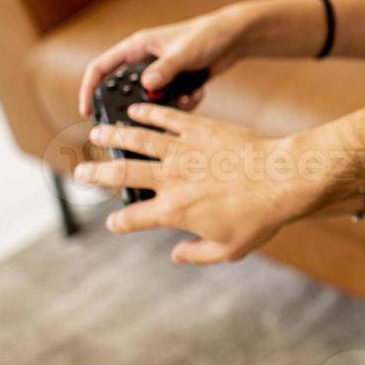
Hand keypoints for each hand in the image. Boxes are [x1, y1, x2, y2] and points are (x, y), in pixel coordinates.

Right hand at [74, 105, 322, 263]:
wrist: (285, 178)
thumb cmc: (260, 216)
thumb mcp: (229, 250)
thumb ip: (198, 255)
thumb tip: (176, 254)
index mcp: (174, 211)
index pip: (132, 219)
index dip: (118, 223)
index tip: (113, 222)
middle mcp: (171, 179)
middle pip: (121, 174)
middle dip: (96, 173)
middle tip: (80, 172)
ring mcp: (184, 151)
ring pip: (137, 140)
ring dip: (113, 135)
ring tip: (96, 132)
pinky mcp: (201, 129)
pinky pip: (168, 119)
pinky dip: (149, 113)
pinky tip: (135, 110)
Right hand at [78, 7, 251, 118]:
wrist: (236, 38)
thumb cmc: (207, 35)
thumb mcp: (184, 52)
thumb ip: (165, 69)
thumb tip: (147, 86)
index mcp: (138, 48)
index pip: (101, 68)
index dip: (89, 89)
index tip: (87, 111)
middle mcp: (146, 62)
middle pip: (125, 90)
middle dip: (133, 106)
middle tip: (139, 122)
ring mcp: (161, 74)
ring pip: (151, 100)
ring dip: (165, 106)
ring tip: (183, 99)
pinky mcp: (177, 84)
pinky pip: (172, 102)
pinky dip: (184, 103)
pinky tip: (198, 93)